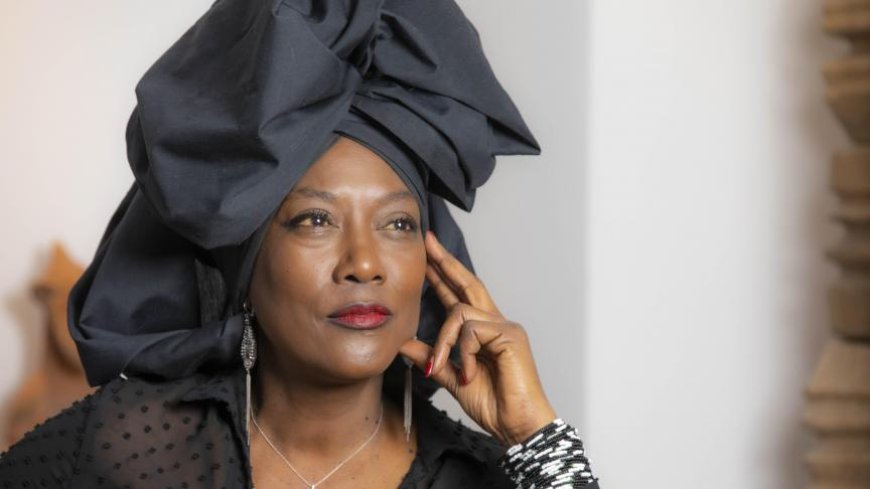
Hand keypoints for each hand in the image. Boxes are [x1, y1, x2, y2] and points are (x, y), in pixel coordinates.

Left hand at [399, 230, 556, 446]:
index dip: (443, 275)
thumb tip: (404, 344)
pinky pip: (472, 331)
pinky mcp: (510, 335)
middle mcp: (496, 323)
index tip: (427, 256)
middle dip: (445, 263)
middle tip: (427, 242)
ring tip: (443, 366)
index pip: (459, 296)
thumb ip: (432, 358)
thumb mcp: (452, 378)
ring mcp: (505, 327)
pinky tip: (468, 372)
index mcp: (483, 332)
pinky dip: (463, 352)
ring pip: (460, 313)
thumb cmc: (493, 404)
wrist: (517, 425)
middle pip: (468, 283)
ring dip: (444, 341)